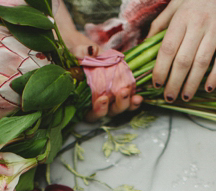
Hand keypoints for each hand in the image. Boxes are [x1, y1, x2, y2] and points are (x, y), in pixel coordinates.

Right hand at [54, 3, 142, 119]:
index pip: (90, 114)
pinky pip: (129, 101)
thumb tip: (89, 50)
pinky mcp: (121, 91)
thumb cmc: (79, 55)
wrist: (90, 52)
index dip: (97, 111)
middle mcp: (97, 104)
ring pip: (119, 109)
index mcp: (83, 100)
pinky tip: (139, 96)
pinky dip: (134, 101)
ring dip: (127, 104)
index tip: (102, 98)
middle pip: (108, 113)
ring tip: (134, 95)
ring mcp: (110, 99)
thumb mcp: (76, 52)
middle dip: (116, 106)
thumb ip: (80, 52)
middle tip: (122, 92)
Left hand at [148, 0, 215, 101]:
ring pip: (201, 62)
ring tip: (185, 97)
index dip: (160, 70)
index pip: (166, 50)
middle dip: (174, 83)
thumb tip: (145, 44)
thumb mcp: (177, 3)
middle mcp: (197, 25)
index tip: (156, 84)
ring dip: (192, 84)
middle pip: (183, 61)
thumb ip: (161, 23)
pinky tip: (209, 87)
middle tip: (169, 97)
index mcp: (181, 19)